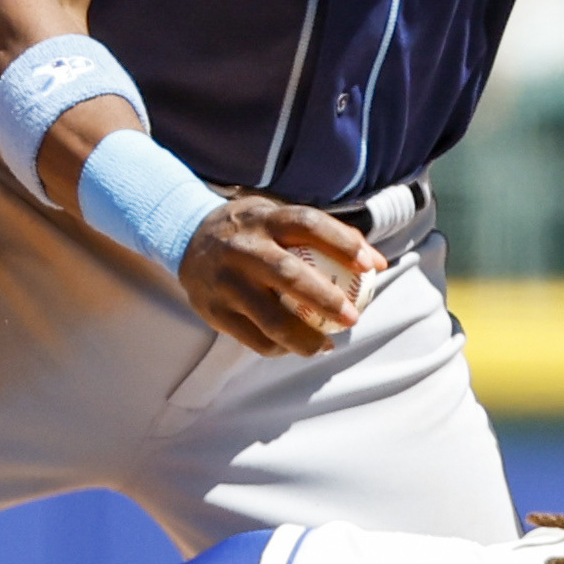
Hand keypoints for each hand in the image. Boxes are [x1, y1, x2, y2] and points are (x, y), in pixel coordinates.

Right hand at [180, 197, 382, 355]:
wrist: (186, 238)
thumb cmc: (253, 230)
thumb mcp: (278, 217)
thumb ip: (323, 235)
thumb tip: (377, 264)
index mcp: (264, 218)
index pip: (308, 223)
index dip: (343, 243)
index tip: (372, 266)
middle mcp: (243, 248)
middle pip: (289, 275)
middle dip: (326, 300)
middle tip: (352, 319)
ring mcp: (225, 281)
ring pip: (271, 319)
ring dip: (305, 339)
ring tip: (327, 346)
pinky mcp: (213, 310)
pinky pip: (254, 338)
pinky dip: (279, 347)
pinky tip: (295, 347)